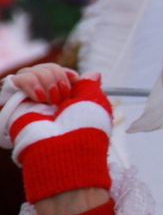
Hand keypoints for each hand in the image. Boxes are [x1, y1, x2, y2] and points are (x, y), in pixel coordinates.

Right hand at [0, 66, 113, 210]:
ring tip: (52, 101)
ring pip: (33, 70)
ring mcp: (31, 100)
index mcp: (66, 99)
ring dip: (47, 81)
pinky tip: (39, 98)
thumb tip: (94, 74)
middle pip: (48, 68)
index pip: (62, 73)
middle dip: (58, 78)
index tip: (74, 81)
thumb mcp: (94, 102)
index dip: (67, 74)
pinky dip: (31, 83)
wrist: (62, 146)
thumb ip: (90, 85)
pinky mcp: (15, 102)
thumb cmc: (83, 128)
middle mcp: (48, 99)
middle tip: (63, 98)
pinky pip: (19, 78)